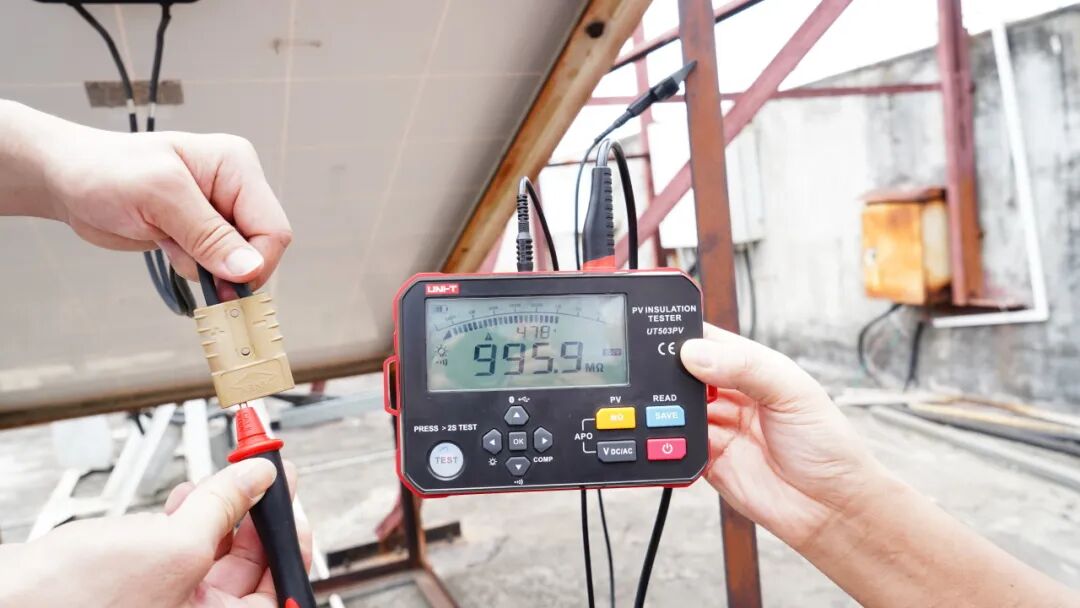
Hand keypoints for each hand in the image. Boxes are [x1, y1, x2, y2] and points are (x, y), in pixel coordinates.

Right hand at [0, 459, 311, 606]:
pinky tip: (184, 496)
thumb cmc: (72, 603)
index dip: (287, 537)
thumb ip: (224, 508)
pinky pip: (178, 551)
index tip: (286, 498)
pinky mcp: (136, 587)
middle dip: (255, 516)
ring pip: (213, 553)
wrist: (2, 600)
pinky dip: (186, 519)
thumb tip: (259, 478)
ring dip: (221, 511)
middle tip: (263, 475)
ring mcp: (165, 604)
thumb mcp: (173, 545)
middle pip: (250, 567)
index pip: (278, 584)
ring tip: (221, 480)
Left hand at [3, 101, 290, 287]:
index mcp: (236, 166)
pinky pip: (214, 265)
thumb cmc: (105, 171)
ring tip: (169, 243)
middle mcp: (234, 188)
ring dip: (205, 267)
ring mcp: (218, 212)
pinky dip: (192, 267)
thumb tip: (249, 269)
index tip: (226, 282)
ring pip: (237, 262)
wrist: (67, 179)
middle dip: (228, 266)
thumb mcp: (159, 196)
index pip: (272, 228)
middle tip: (191, 266)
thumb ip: (208, 234)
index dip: (255, 261)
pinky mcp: (201, 232)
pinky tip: (166, 246)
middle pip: (260, 248)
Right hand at [680, 324, 886, 549]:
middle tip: (657, 378)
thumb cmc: (829, 446)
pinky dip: (668, 444)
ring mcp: (718, 428)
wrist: (832, 510)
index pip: (708, 341)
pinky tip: (673, 440)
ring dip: (666, 411)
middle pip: (683, 375)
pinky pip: (675, 448)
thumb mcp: (793, 393)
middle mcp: (732, 395)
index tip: (658, 335)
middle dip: (667, 375)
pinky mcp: (707, 460)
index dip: (683, 336)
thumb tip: (694, 353)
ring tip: (666, 411)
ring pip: (675, 411)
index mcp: (752, 368)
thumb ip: (745, 367)